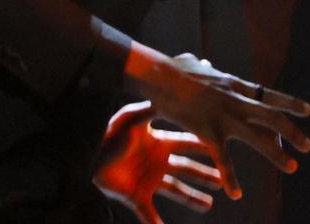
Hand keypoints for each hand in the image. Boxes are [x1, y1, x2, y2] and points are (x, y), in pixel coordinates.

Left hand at [95, 101, 224, 222]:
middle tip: (223, 181)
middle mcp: (157, 162)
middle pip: (187, 170)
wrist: (86, 154)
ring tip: (208, 205)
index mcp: (158, 143)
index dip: (203, 147)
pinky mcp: (136, 196)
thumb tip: (169, 98)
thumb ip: (149, 110)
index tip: (221, 148)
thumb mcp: (130, 119)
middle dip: (205, 175)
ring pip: (176, 192)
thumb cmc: (107, 133)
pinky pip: (149, 214)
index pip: (186, 144)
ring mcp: (148, 180)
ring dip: (192, 199)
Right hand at [127, 48, 309, 199]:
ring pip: (259, 139)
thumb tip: (204, 62)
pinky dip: (231, 178)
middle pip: (272, 118)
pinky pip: (223, 159)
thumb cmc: (173, 68)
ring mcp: (225, 117)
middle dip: (292, 132)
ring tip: (292, 167)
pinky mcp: (209, 131)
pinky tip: (236, 194)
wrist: (160, 74)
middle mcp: (236, 101)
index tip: (307, 110)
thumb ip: (203, 66)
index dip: (289, 104)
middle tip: (307, 146)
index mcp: (235, 86)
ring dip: (277, 154)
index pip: (269, 96)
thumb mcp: (194, 64)